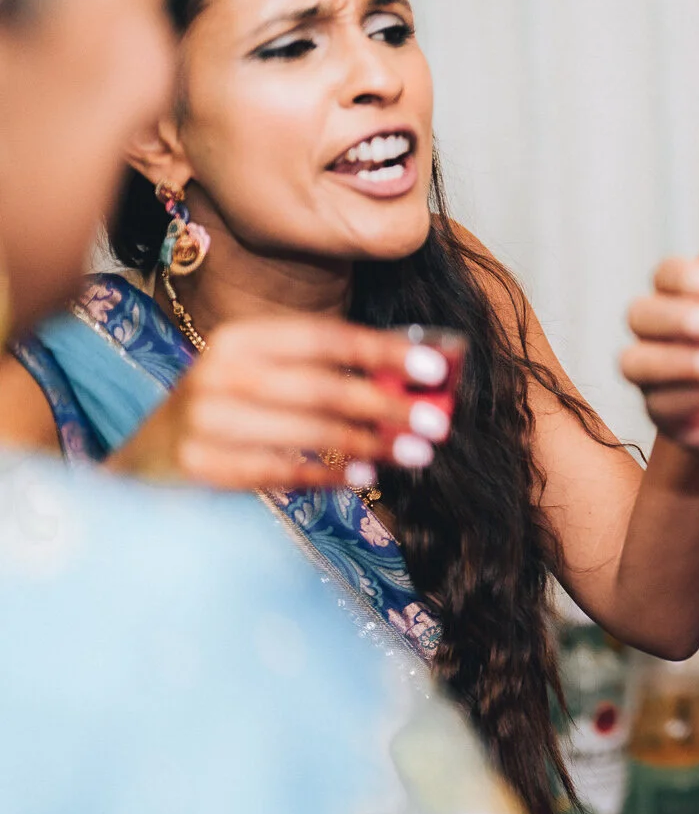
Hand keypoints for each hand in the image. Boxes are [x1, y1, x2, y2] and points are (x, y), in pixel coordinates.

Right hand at [110, 317, 444, 491]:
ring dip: (370, 443)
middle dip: (388, 405)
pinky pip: (281, 470)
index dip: (384, 350)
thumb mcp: (264, 378)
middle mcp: (219, 371)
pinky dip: (327, 474)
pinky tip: (363, 476)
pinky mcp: (202, 465)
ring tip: (415, 453)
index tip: (437, 367)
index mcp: (241, 338)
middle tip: (436, 423)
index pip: (325, 337)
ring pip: (308, 429)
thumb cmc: (227, 414)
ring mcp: (206, 420)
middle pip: (323, 386)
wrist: (145, 463)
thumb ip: (326, 372)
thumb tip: (411, 379)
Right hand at [621, 255, 698, 442]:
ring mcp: (653, 374)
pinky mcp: (661, 413)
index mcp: (683, 295)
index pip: (670, 274)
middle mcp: (658, 331)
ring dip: (685, 361)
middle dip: (681, 315)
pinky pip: (663, 404)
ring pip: (636, 361)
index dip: (695, 275)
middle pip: (640, 313)